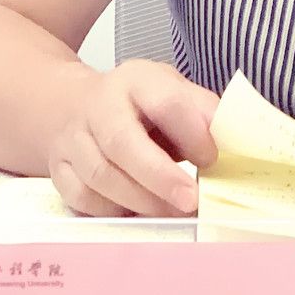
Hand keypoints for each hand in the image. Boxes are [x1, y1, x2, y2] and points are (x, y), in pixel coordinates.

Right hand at [45, 61, 219, 217]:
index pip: (165, 102)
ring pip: (99, 176)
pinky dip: (111, 211)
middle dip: (159, 177)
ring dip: (140, 201)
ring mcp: (73, 138)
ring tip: (172, 213)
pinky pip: (80, 197)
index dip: (192, 133)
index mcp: (137, 80)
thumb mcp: (174, 93)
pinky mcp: (57, 168)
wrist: (73, 105)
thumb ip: (204, 113)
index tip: (213, 159)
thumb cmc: (139, 106)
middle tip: (190, 202)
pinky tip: (136, 214)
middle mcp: (99, 106)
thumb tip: (237, 140)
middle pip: (121, 142)